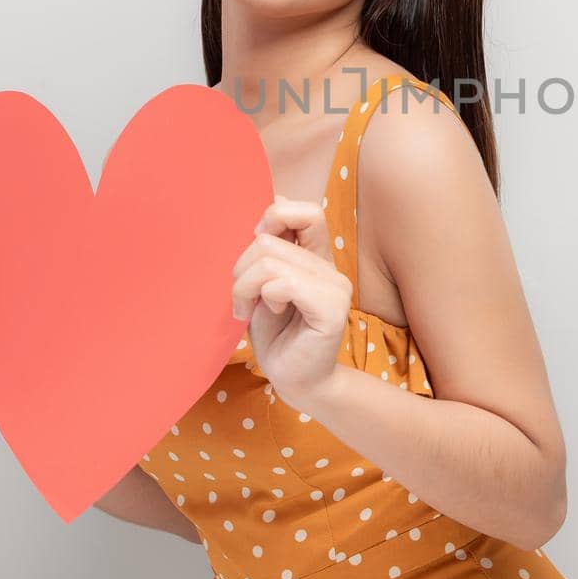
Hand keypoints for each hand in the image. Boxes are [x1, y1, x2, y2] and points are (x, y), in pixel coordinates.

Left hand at [231, 194, 351, 410]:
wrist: (295, 380)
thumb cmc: (276, 334)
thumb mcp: (263, 283)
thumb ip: (270, 246)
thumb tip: (278, 198)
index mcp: (316, 255)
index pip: (306, 210)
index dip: (274, 218)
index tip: (256, 249)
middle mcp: (330, 266)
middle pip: (268, 238)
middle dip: (241, 268)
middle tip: (243, 297)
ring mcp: (335, 286)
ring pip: (269, 262)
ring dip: (245, 287)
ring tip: (248, 309)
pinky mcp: (332, 308)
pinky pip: (283, 284)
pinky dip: (264, 297)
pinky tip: (269, 314)